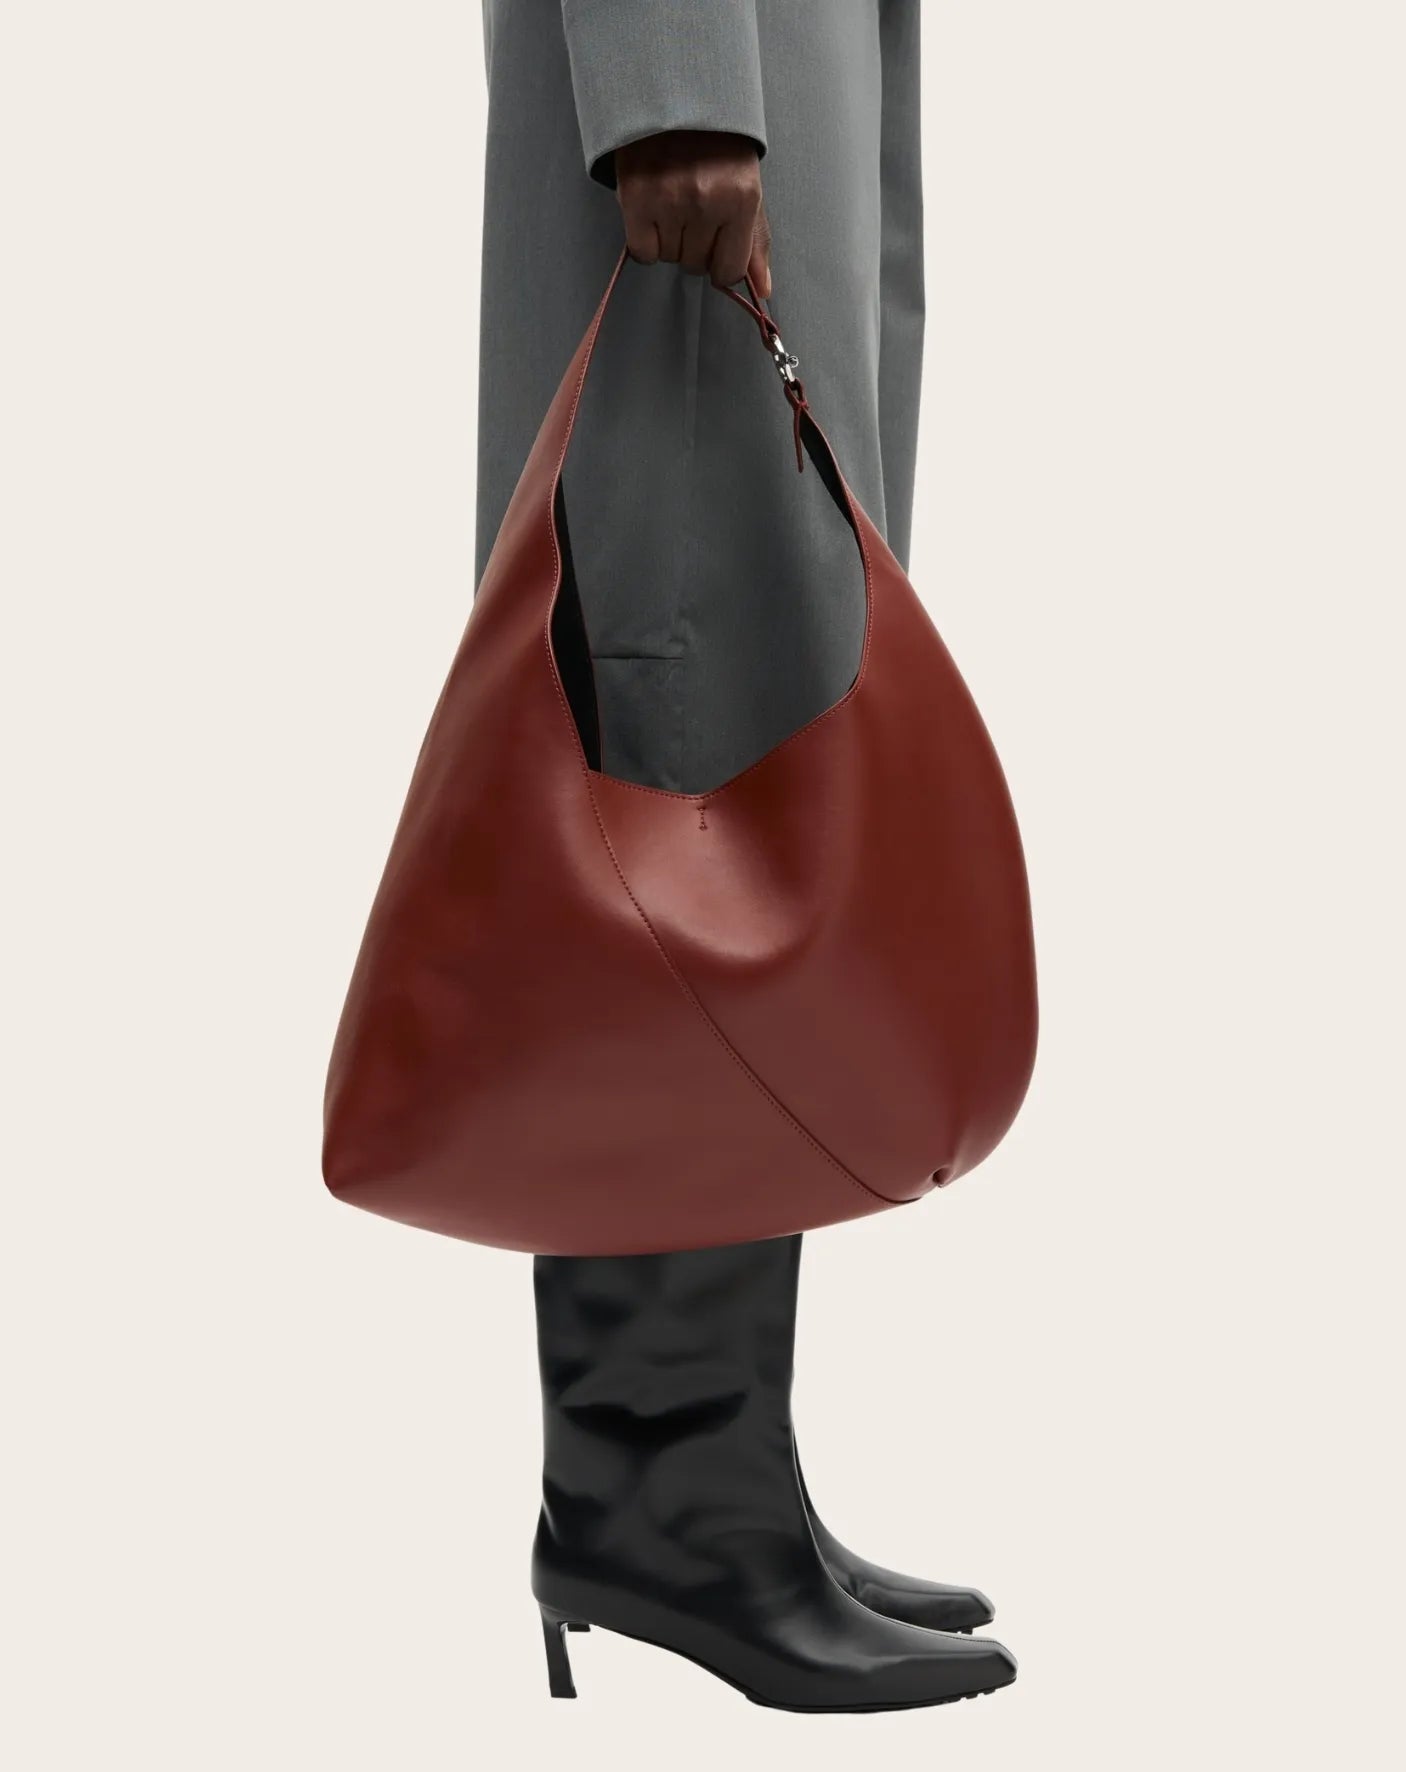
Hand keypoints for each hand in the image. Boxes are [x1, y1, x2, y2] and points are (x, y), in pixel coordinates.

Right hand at [614, 131, 772, 295]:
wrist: (672, 97)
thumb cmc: (716, 144)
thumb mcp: (746, 185)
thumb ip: (755, 241)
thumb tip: (763, 290)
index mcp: (742, 199)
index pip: (729, 271)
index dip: (720, 264)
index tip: (714, 245)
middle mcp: (708, 202)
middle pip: (696, 266)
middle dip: (694, 246)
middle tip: (691, 209)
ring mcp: (671, 200)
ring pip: (669, 259)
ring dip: (669, 240)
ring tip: (672, 202)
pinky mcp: (637, 199)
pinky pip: (642, 252)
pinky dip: (645, 240)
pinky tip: (652, 212)